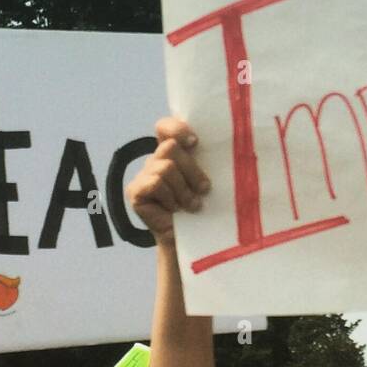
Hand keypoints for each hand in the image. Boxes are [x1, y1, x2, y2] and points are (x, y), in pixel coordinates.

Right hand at [126, 117, 209, 242]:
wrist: (191, 240)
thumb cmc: (204, 207)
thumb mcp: (208, 180)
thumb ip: (209, 161)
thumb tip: (231, 146)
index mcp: (173, 153)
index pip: (165, 127)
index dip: (176, 128)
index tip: (195, 142)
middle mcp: (155, 160)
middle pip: (170, 147)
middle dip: (192, 170)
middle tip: (204, 190)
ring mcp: (143, 174)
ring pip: (166, 167)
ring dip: (183, 190)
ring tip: (191, 205)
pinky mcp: (135, 191)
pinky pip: (155, 183)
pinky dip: (169, 197)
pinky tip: (174, 209)